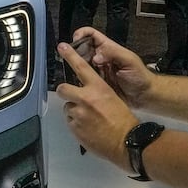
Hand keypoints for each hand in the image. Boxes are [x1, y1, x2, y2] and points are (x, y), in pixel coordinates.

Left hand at [55, 42, 139, 167]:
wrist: (125, 141)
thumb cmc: (123, 119)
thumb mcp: (113, 98)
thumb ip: (97, 93)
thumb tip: (87, 93)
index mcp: (98, 88)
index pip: (81, 67)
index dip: (70, 56)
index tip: (62, 46)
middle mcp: (84, 98)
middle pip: (63, 89)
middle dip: (65, 92)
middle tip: (72, 97)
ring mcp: (78, 113)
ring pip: (67, 108)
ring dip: (74, 111)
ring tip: (88, 119)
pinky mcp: (74, 127)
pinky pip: (70, 122)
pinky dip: (76, 124)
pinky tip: (88, 128)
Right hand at [66, 26, 154, 108]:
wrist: (144, 96)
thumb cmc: (140, 76)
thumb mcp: (129, 61)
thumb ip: (114, 54)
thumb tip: (95, 57)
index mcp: (108, 49)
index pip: (91, 35)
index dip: (82, 33)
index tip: (75, 39)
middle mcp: (100, 58)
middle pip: (81, 49)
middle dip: (73, 50)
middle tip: (66, 57)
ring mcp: (96, 71)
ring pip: (79, 64)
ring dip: (72, 66)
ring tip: (67, 70)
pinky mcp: (95, 84)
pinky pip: (82, 79)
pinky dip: (76, 80)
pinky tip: (73, 83)